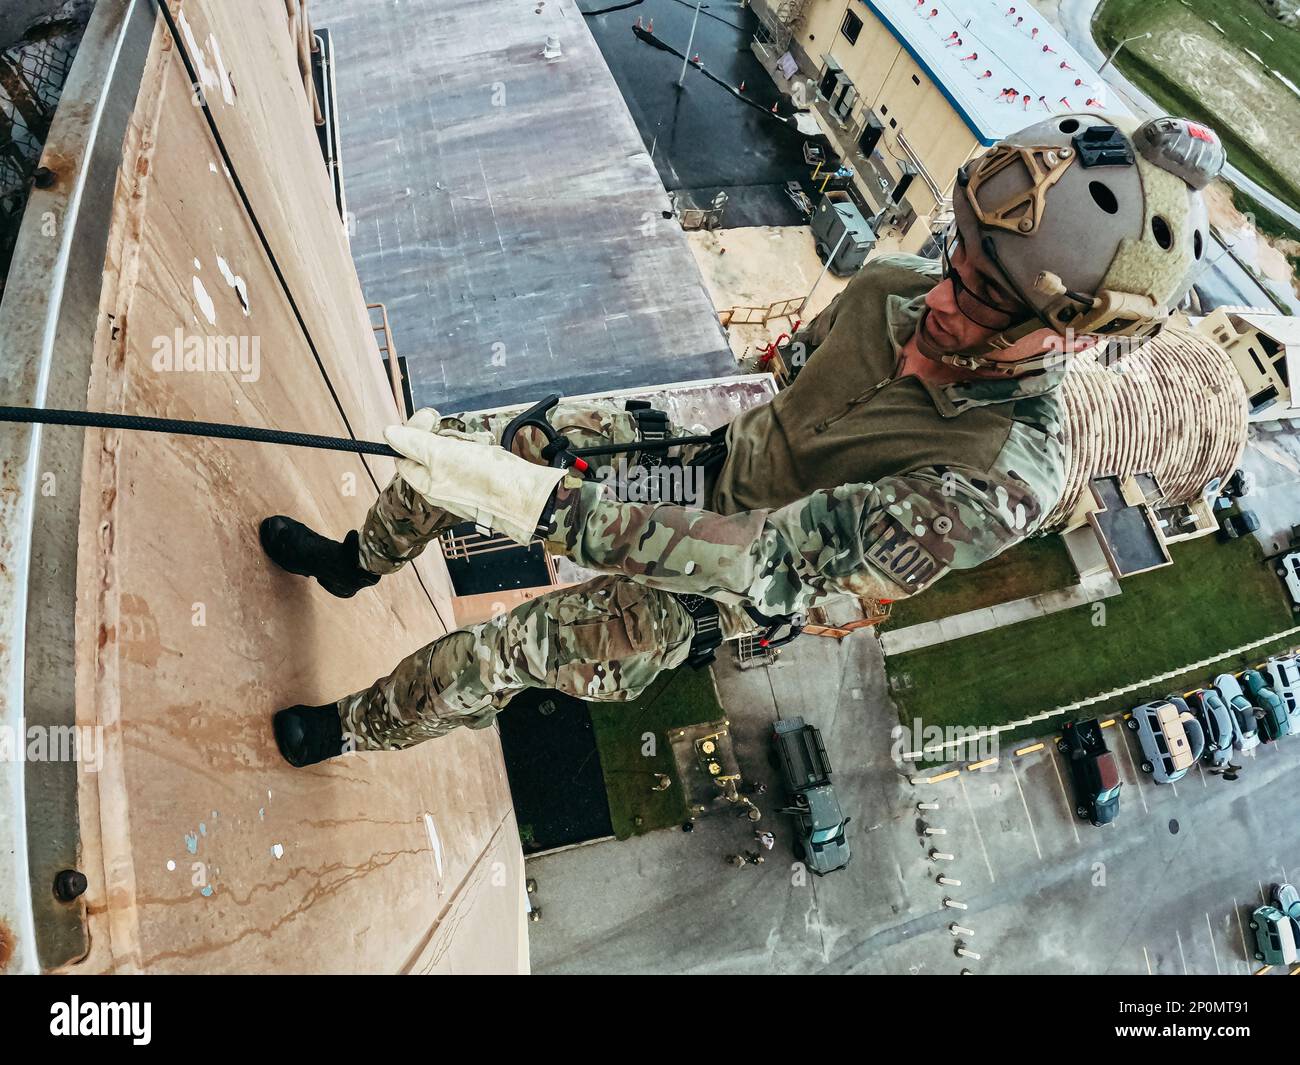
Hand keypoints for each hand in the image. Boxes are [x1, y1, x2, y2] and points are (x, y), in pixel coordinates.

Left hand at [383, 417, 565, 544]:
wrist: (528, 498)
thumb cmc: (484, 480)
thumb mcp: (442, 455)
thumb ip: (414, 443)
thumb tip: (388, 434)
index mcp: (427, 484)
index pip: (405, 454)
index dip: (413, 432)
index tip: (430, 419)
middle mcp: (442, 488)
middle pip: (431, 452)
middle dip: (446, 438)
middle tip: (461, 438)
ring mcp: (464, 486)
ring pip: (456, 453)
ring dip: (467, 444)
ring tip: (482, 449)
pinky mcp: (484, 483)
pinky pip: (477, 460)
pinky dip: (483, 453)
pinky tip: (493, 456)